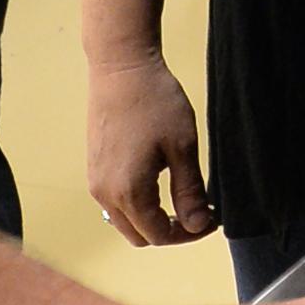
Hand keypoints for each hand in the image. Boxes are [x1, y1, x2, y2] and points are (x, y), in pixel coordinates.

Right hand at [87, 54, 214, 247]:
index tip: (211, 219)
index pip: (158, 236)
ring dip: (152, 219)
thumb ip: (189, 191)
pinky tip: (159, 183)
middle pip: (139, 235)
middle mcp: (104, 194)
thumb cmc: (155, 102)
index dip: (189, 235)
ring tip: (182, 198)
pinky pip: (114, 203)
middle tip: (198, 213)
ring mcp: (95, 181)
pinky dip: (137, 205)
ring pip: (124, 221)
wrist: (121, 69)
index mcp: (129, 192)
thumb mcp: (183, 147)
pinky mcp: (93, 168)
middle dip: (170, 232)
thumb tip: (199, 225)